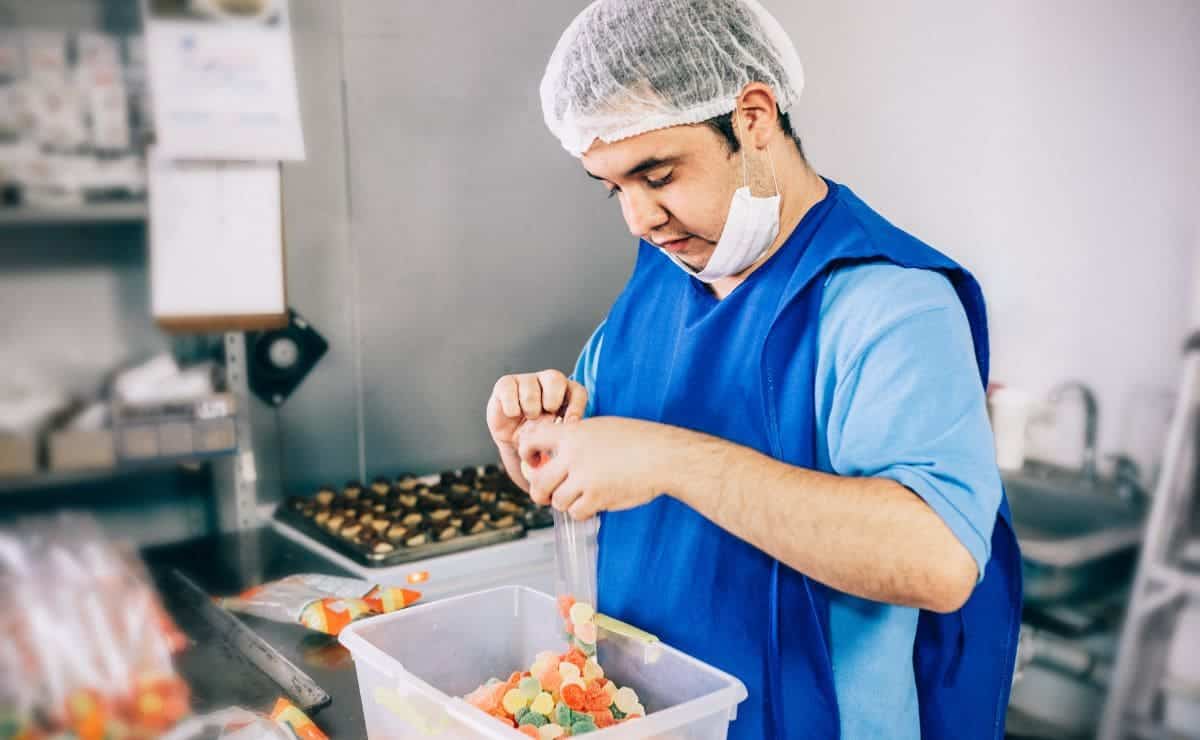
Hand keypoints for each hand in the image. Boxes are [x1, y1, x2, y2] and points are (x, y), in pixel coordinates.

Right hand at [486, 370, 587, 450]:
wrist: (512, 443)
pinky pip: (509, 390)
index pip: (578, 391)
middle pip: (556, 378)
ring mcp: (526, 380)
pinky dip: (512, 407)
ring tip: (528, 418)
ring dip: (530, 408)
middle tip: (546, 417)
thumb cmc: (539, 439)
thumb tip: (569, 425)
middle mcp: (547, 381)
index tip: (570, 423)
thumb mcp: (556, 438)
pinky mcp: (505, 383)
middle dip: (552, 401)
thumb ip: (564, 430)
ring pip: (531, 388)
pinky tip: (512, 414)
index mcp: (566, 393)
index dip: (576, 406)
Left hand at [518, 416, 674, 519]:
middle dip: (540, 491)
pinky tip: (592, 504)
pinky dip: (581, 511)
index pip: (531, 440)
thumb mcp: (601, 427)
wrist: (662, 455)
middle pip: (538, 481)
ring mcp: (584, 478)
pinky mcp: (597, 498)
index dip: (526, 453)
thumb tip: (556, 450)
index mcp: (572, 434)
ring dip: (565, 502)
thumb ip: (576, 436)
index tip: (533, 461)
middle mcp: (573, 456)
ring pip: (557, 500)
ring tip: (579, 497)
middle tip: (547, 493)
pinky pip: (576, 512)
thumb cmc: (637, 439)